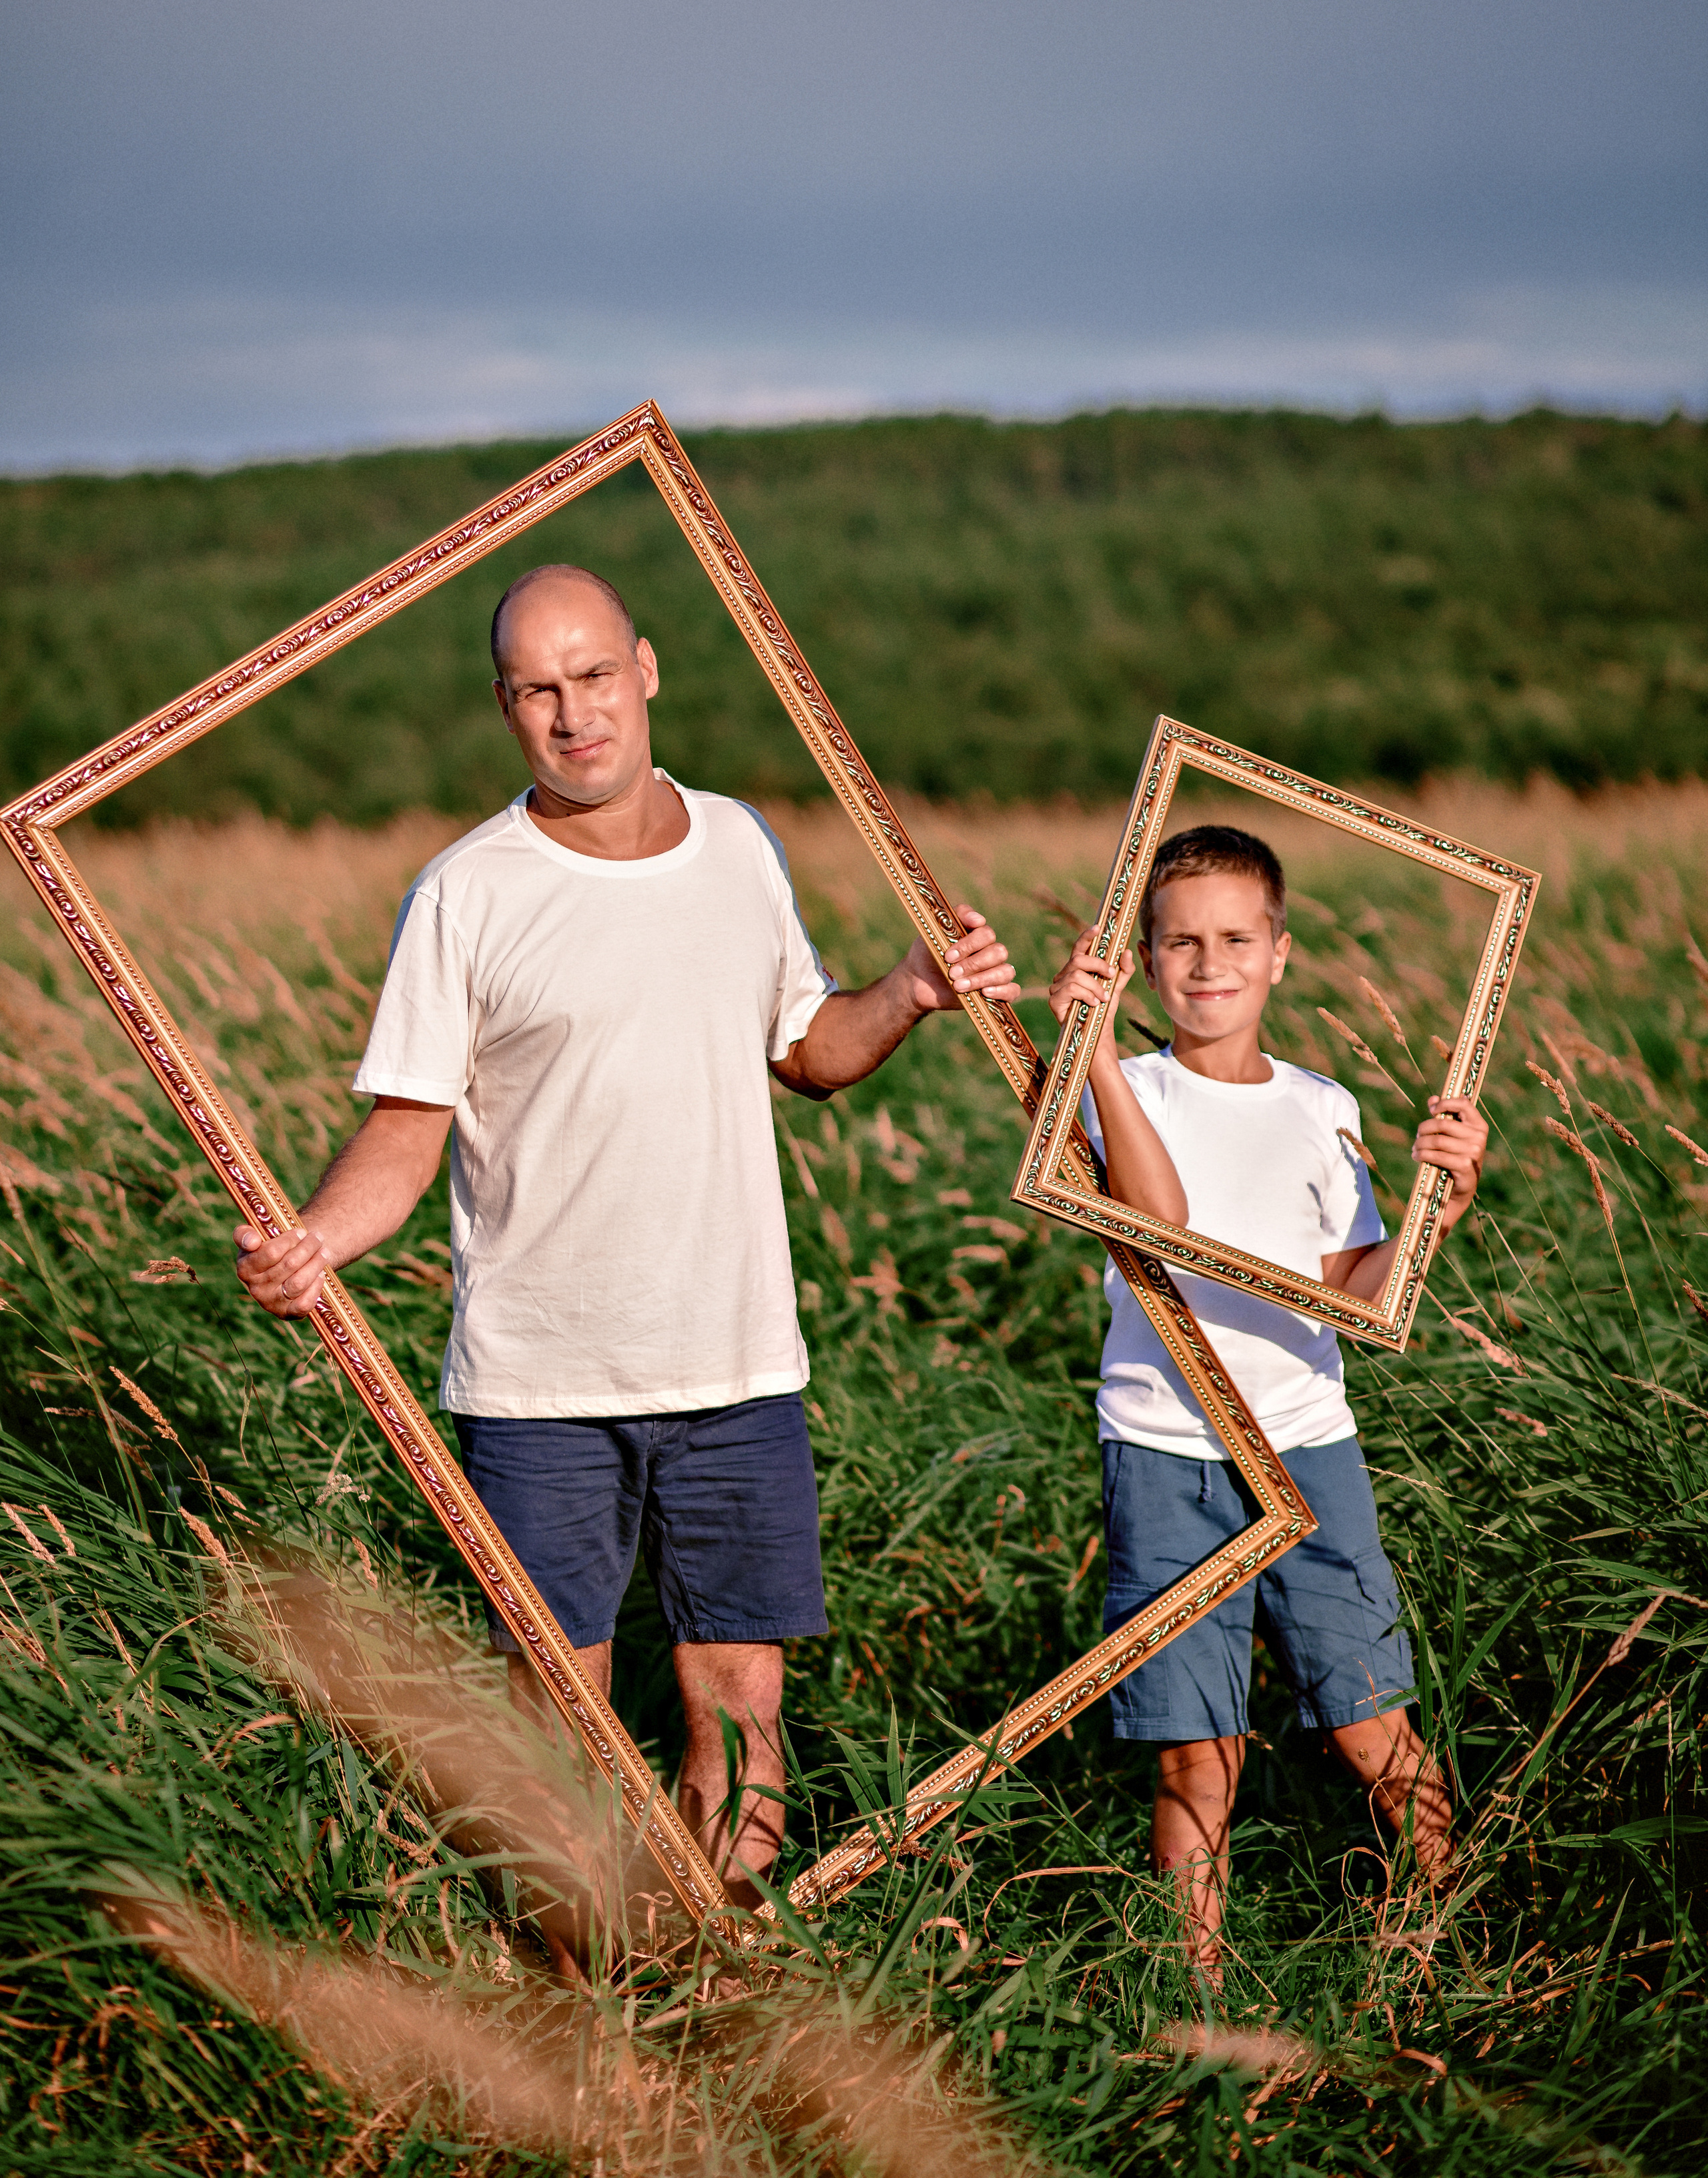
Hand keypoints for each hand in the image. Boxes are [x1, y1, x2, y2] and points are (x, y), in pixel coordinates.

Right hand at [235, 1221, 332, 1317]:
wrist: (278, 1270)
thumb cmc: (266, 1249)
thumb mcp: (253, 1238)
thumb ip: (245, 1234)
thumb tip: (253, 1242)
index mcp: (245, 1269)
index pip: (271, 1252)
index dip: (290, 1240)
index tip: (301, 1232)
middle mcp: (255, 1289)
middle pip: (290, 1265)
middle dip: (308, 1248)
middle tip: (318, 1238)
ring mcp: (271, 1303)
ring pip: (299, 1283)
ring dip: (316, 1264)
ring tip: (324, 1252)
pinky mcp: (286, 1313)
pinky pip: (304, 1303)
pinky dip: (316, 1287)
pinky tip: (320, 1274)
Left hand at [901, 905, 1019, 1013]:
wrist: (919, 981)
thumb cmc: (928, 953)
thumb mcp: (936, 930)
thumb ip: (957, 916)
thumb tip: (980, 919)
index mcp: (979, 936)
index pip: (986, 934)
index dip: (969, 945)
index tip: (948, 956)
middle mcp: (990, 952)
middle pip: (999, 952)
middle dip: (974, 964)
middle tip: (952, 973)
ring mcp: (995, 972)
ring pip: (1005, 971)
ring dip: (982, 979)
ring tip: (958, 986)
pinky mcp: (996, 992)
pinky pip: (1013, 990)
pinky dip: (1002, 991)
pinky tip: (984, 993)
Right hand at [1049, 928, 1136, 1060]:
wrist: (1097, 1033)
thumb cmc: (1104, 1008)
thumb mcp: (1116, 986)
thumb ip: (1123, 970)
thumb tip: (1127, 952)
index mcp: (1077, 969)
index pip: (1079, 947)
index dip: (1086, 936)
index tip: (1098, 928)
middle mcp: (1064, 975)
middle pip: (1077, 959)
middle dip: (1097, 964)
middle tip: (1111, 975)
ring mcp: (1056, 987)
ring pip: (1076, 975)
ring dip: (1095, 985)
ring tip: (1104, 997)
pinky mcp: (1054, 1000)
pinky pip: (1071, 988)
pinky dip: (1086, 994)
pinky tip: (1094, 1003)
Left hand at [1413, 1095, 1487, 1228]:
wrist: (1458, 1190)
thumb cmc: (1453, 1159)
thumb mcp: (1451, 1137)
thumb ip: (1444, 1117)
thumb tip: (1433, 1099)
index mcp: (1479, 1126)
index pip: (1464, 1104)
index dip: (1445, 1103)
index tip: (1432, 1110)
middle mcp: (1479, 1137)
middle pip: (1443, 1123)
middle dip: (1424, 1129)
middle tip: (1417, 1136)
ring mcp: (1474, 1152)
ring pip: (1437, 1140)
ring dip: (1420, 1144)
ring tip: (1415, 1148)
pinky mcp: (1465, 1166)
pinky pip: (1437, 1155)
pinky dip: (1422, 1155)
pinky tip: (1417, 1156)